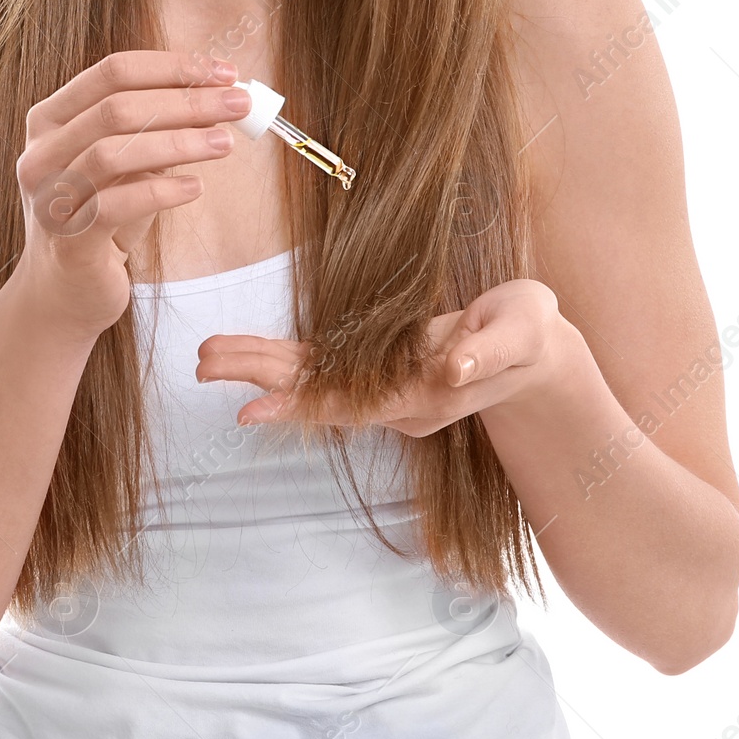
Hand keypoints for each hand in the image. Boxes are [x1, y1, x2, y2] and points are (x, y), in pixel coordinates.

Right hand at [13, 50, 250, 340]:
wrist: (65, 290)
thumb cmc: (103, 213)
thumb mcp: (127, 160)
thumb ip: (157, 126)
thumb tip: (220, 96)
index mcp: (51, 118)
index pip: (113, 70)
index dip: (173, 67)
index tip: (226, 73)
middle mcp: (41, 153)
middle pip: (116, 108)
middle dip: (186, 101)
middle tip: (239, 104)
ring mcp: (50, 198)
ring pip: (113, 152)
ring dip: (178, 143)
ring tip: (225, 143)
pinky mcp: (68, 241)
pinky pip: (116, 206)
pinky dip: (161, 191)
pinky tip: (195, 187)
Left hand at [195, 278, 572, 434]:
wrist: (535, 357)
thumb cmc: (530, 335)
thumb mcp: (525, 330)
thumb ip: (492, 350)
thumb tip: (455, 364)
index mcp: (424, 394)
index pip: (350, 404)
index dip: (299, 404)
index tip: (250, 408)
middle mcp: (395, 401)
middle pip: (318, 396)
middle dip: (260, 380)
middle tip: (203, 364)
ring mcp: (385, 389)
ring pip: (314, 385)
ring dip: (261, 370)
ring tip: (209, 357)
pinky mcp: (382, 368)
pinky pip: (325, 371)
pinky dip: (285, 364)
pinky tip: (249, 359)